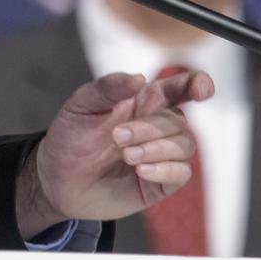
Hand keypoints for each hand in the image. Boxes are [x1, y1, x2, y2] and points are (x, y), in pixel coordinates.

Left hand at [15, 68, 213, 237]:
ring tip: (126, 156)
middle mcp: (156, 126)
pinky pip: (181, 173)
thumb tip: (139, 77)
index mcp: (143, 101)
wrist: (57, 178)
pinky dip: (165, 169)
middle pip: (179, 120)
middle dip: (151, 128)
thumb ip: (108, 87)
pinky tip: (141, 171)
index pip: (179, 88)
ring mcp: (160, 154)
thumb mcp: (82, 105)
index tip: (203, 89)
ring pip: (185, 145)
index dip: (196, 84)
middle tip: (117, 137)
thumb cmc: (71, 136)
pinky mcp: (158, 182)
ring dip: (157, 149)